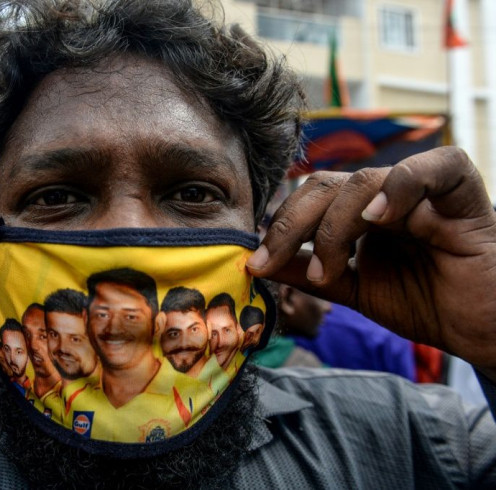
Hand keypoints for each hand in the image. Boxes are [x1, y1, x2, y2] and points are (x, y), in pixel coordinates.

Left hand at [247, 147, 495, 376]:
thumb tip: (258, 263)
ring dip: (334, 226)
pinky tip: (379, 219)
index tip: (256, 264)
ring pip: (363, 180)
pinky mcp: (463, 192)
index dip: (278, 227)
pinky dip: (400, 187)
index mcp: (360, 212)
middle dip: (290, 224)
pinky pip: (431, 168)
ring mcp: (422, 191)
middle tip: (271, 262)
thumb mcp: (355, 289)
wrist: (481, 330)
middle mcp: (386, 195)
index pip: (310, 198)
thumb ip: (311, 272)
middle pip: (325, 184)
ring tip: (330, 271)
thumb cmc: (426, 304)